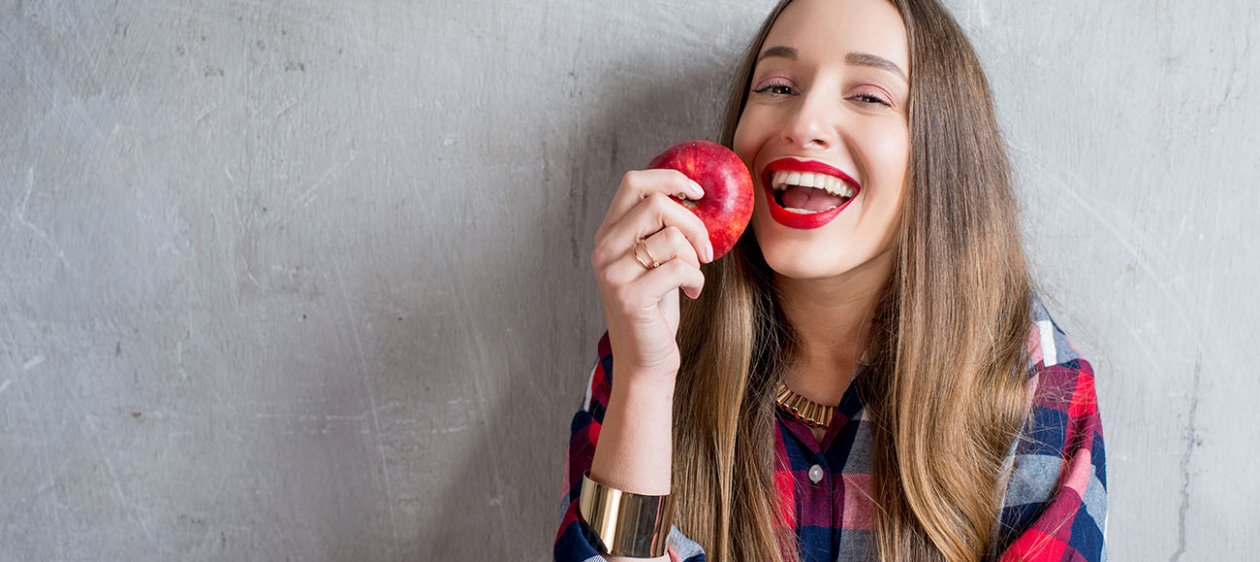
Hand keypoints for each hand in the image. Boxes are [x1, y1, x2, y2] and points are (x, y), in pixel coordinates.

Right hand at [591, 169, 713, 381]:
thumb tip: (695, 196)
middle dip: (692, 222)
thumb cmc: (656, 310)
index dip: (670, 178)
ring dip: (694, 256)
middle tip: (705, 248)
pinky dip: (696, 279)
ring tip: (692, 277)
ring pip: (670, 236)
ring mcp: (614, 274)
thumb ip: (662, 230)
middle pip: (656, 203)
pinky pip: (678, 269)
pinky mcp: (631, 297)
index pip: (634, 183)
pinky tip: (692, 293)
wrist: (644, 362)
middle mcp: (604, 250)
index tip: (698, 192)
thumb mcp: (655, 262)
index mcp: (609, 235)